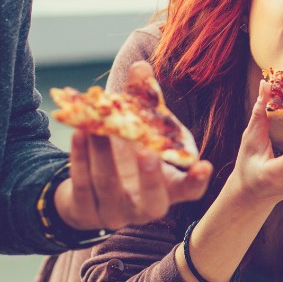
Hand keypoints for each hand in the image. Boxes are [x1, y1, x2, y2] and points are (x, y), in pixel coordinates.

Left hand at [54, 62, 211, 230]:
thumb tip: (140, 67)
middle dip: (150, 178)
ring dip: (102, 154)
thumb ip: (143, 101)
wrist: (87, 187)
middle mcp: (145, 207)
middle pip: (153, 202)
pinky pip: (83, 186)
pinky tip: (79, 134)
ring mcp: (114, 214)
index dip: (197, 181)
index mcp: (168, 189)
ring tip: (96, 127)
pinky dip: (80, 159)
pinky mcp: (85, 212)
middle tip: (147, 152)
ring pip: (109, 187)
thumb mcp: (138, 130)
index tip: (203, 165)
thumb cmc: (125, 154)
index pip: (190, 191)